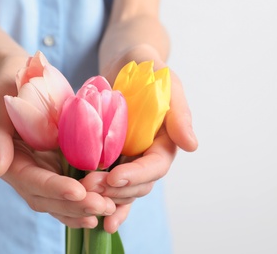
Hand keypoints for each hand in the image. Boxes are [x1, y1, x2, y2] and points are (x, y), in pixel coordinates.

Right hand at [0, 58, 114, 228]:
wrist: (26, 79)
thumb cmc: (9, 87)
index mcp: (11, 162)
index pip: (32, 182)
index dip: (54, 189)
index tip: (78, 192)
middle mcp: (28, 174)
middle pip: (48, 199)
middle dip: (75, 205)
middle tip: (103, 206)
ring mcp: (45, 172)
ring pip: (62, 201)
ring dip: (84, 208)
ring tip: (109, 208)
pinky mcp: (61, 167)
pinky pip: (73, 191)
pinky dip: (87, 201)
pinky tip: (109, 205)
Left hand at [82, 45, 197, 232]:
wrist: (125, 63)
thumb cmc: (150, 70)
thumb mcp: (168, 84)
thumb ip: (179, 113)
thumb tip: (192, 145)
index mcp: (165, 142)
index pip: (156, 166)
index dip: (138, 175)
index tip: (115, 177)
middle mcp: (147, 155)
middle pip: (139, 184)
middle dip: (117, 190)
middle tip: (91, 188)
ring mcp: (128, 159)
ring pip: (123, 189)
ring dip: (106, 196)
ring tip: (84, 196)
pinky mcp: (109, 157)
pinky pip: (108, 182)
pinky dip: (102, 198)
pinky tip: (92, 214)